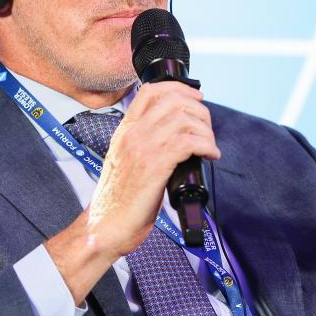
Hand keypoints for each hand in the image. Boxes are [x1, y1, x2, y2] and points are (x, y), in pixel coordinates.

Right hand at [45, 82, 217, 303]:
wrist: (105, 226)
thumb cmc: (118, 201)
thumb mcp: (126, 162)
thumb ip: (144, 145)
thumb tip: (176, 138)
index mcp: (125, 131)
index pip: (150, 92)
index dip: (179, 89)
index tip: (195, 98)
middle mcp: (132, 134)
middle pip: (173, 100)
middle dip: (199, 110)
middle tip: (207, 128)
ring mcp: (142, 148)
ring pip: (184, 119)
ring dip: (205, 130)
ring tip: (209, 145)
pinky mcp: (154, 166)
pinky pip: (188, 142)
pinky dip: (206, 145)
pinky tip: (210, 155)